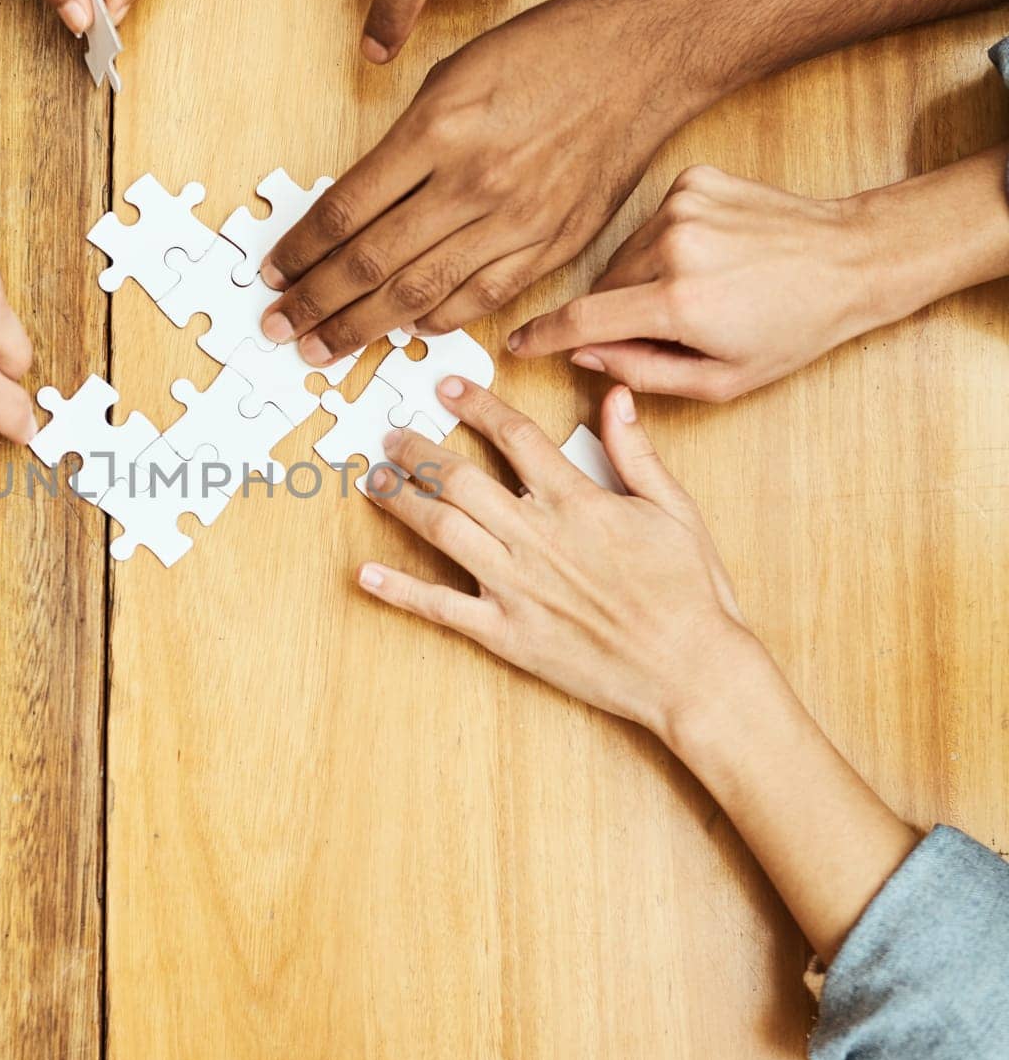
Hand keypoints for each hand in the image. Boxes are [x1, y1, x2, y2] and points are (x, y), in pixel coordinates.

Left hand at [260, 0, 683, 361]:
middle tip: (277, 329)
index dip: (299, 252)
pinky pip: (480, 300)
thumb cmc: (545, 52)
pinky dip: (434, 320)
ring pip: (420, 293)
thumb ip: (401, 147)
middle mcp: (473, 183)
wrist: (643, 58)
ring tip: (321, 348)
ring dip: (362, 327)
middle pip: (372, 263)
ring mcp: (517, 222)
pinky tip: (403, 331)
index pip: (344, 212)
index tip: (272, 275)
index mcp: (437, 131)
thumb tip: (352, 209)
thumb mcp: (452, 76)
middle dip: (315, 304)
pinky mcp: (553, 246)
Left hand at [356, 378, 921, 963]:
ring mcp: (515, 585)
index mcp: (577, 500)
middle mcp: (536, 535)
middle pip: (460, 479)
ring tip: (374, 481)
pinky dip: (400, 590)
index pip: (514, 436)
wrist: (693, 671)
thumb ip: (636, 452)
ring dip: (402, 501)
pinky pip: (441, 607)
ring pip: (442, 530)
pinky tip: (365, 574)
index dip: (475, 405)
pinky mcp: (505, 633)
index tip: (447, 388)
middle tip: (391, 436)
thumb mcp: (675, 509)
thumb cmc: (691, 591)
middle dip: (419, 452)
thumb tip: (616, 397)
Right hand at [509, 155, 1008, 399]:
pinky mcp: (692, 181)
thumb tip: (585, 356)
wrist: (851, 260)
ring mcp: (682, 207)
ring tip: (694, 290)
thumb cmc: (793, 327)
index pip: (582, 321)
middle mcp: (674, 246)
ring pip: (623, 254)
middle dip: (615, 312)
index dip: (542, 337)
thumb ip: (643, 374)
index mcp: (680, 303)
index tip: (517, 344)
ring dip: (639, 278)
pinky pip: (650, 223)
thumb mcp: (721, 380)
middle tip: (663, 327)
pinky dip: (664, 244)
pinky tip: (706, 255)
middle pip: (602, 287)